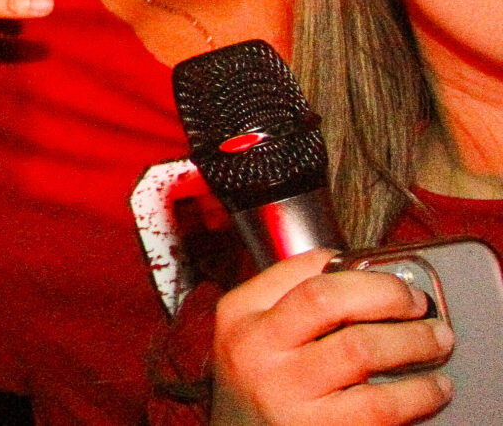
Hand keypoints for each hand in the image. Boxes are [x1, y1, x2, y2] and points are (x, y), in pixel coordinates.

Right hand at [210, 249, 452, 425]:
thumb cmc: (261, 387)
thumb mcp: (256, 334)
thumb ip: (296, 302)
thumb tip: (370, 280)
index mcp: (241, 316)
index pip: (304, 272)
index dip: (359, 270)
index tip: (391, 278)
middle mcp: (256, 352)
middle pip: (330, 301)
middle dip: (388, 295)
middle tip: (418, 304)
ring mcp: (285, 395)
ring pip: (360, 350)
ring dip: (413, 341)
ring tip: (436, 341)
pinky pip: (380, 406)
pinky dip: (418, 393)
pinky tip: (433, 388)